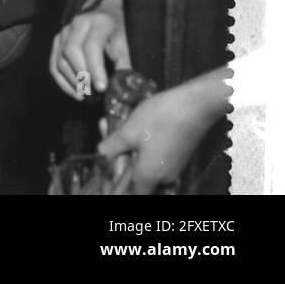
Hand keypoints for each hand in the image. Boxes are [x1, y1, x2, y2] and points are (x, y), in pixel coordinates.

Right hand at [51, 0, 129, 98]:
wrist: (101, 6)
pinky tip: (74, 92)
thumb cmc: (115, 27)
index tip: (102, 87)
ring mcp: (64, 31)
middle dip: (81, 76)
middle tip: (93, 94)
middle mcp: (77, 24)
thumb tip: (122, 86)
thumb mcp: (124, 40)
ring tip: (86, 96)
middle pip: (71, 52)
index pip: (91, 46)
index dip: (95, 68)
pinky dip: (61, 80)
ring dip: (71, 81)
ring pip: (60, 58)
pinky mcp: (57, 40)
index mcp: (98, 22)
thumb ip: (123, 62)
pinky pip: (53, 63)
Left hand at [97, 71, 229, 193]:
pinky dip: (145, 142)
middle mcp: (164, 176)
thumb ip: (113, 146)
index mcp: (149, 176)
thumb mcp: (128, 131)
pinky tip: (138, 123)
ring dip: (132, 146)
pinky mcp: (180, 153)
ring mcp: (174, 165)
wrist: (194, 106)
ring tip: (121, 124)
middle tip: (110, 133)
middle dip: (122, 156)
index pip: (133, 191)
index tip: (112, 163)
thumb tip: (102, 152)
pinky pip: (158, 154)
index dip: (120, 181)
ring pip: (147, 162)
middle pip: (138, 174)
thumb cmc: (159, 119)